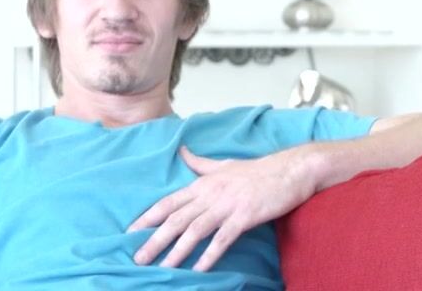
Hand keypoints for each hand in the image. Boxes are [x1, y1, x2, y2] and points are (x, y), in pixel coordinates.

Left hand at [127, 145, 319, 271]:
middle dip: (154, 240)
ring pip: (195, 230)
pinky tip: (199, 269)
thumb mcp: (224, 164)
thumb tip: (182, 151)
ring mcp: (227, 205)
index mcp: (203, 183)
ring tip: (163, 268)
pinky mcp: (245, 216)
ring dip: (177, 251)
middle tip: (138, 258)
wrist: (290, 169)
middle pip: (176, 219)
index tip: (131, 232)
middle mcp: (210, 193)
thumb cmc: (258, 169)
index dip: (148, 217)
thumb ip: (200, 163)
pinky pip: (223, 238)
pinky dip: (210, 254)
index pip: (169, 202)